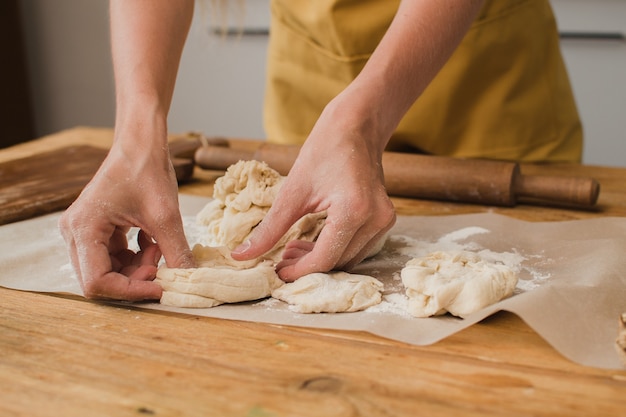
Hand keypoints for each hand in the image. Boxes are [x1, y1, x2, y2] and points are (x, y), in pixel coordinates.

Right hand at [59, 138, 192, 300]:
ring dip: (137, 267)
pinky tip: (152, 241)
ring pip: (109, 270)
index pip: (97, 282)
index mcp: (83, 229)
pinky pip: (114, 257)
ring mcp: (84, 231)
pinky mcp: (97, 230)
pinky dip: (136, 256)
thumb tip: (189, 281)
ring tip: (160, 247)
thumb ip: (175, 252)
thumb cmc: (147, 170)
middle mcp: (75, 233)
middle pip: (100, 279)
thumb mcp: (166, 216)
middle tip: (160, 265)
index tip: (160, 287)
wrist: (141, 143)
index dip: (130, 291)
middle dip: (134, 279)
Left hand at [231, 103, 395, 281]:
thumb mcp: (292, 192)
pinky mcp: (385, 219)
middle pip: (338, 262)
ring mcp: (384, 220)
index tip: (278, 272)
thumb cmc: (324, 150)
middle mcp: (375, 219)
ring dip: (322, 260)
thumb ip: (269, 229)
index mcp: (353, 210)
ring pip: (350, 259)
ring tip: (294, 248)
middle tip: (281, 257)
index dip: (299, 271)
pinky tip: (314, 240)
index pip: (325, 258)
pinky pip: (358, 247)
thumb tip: (241, 255)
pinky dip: (336, 249)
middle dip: (308, 266)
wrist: (356, 127)